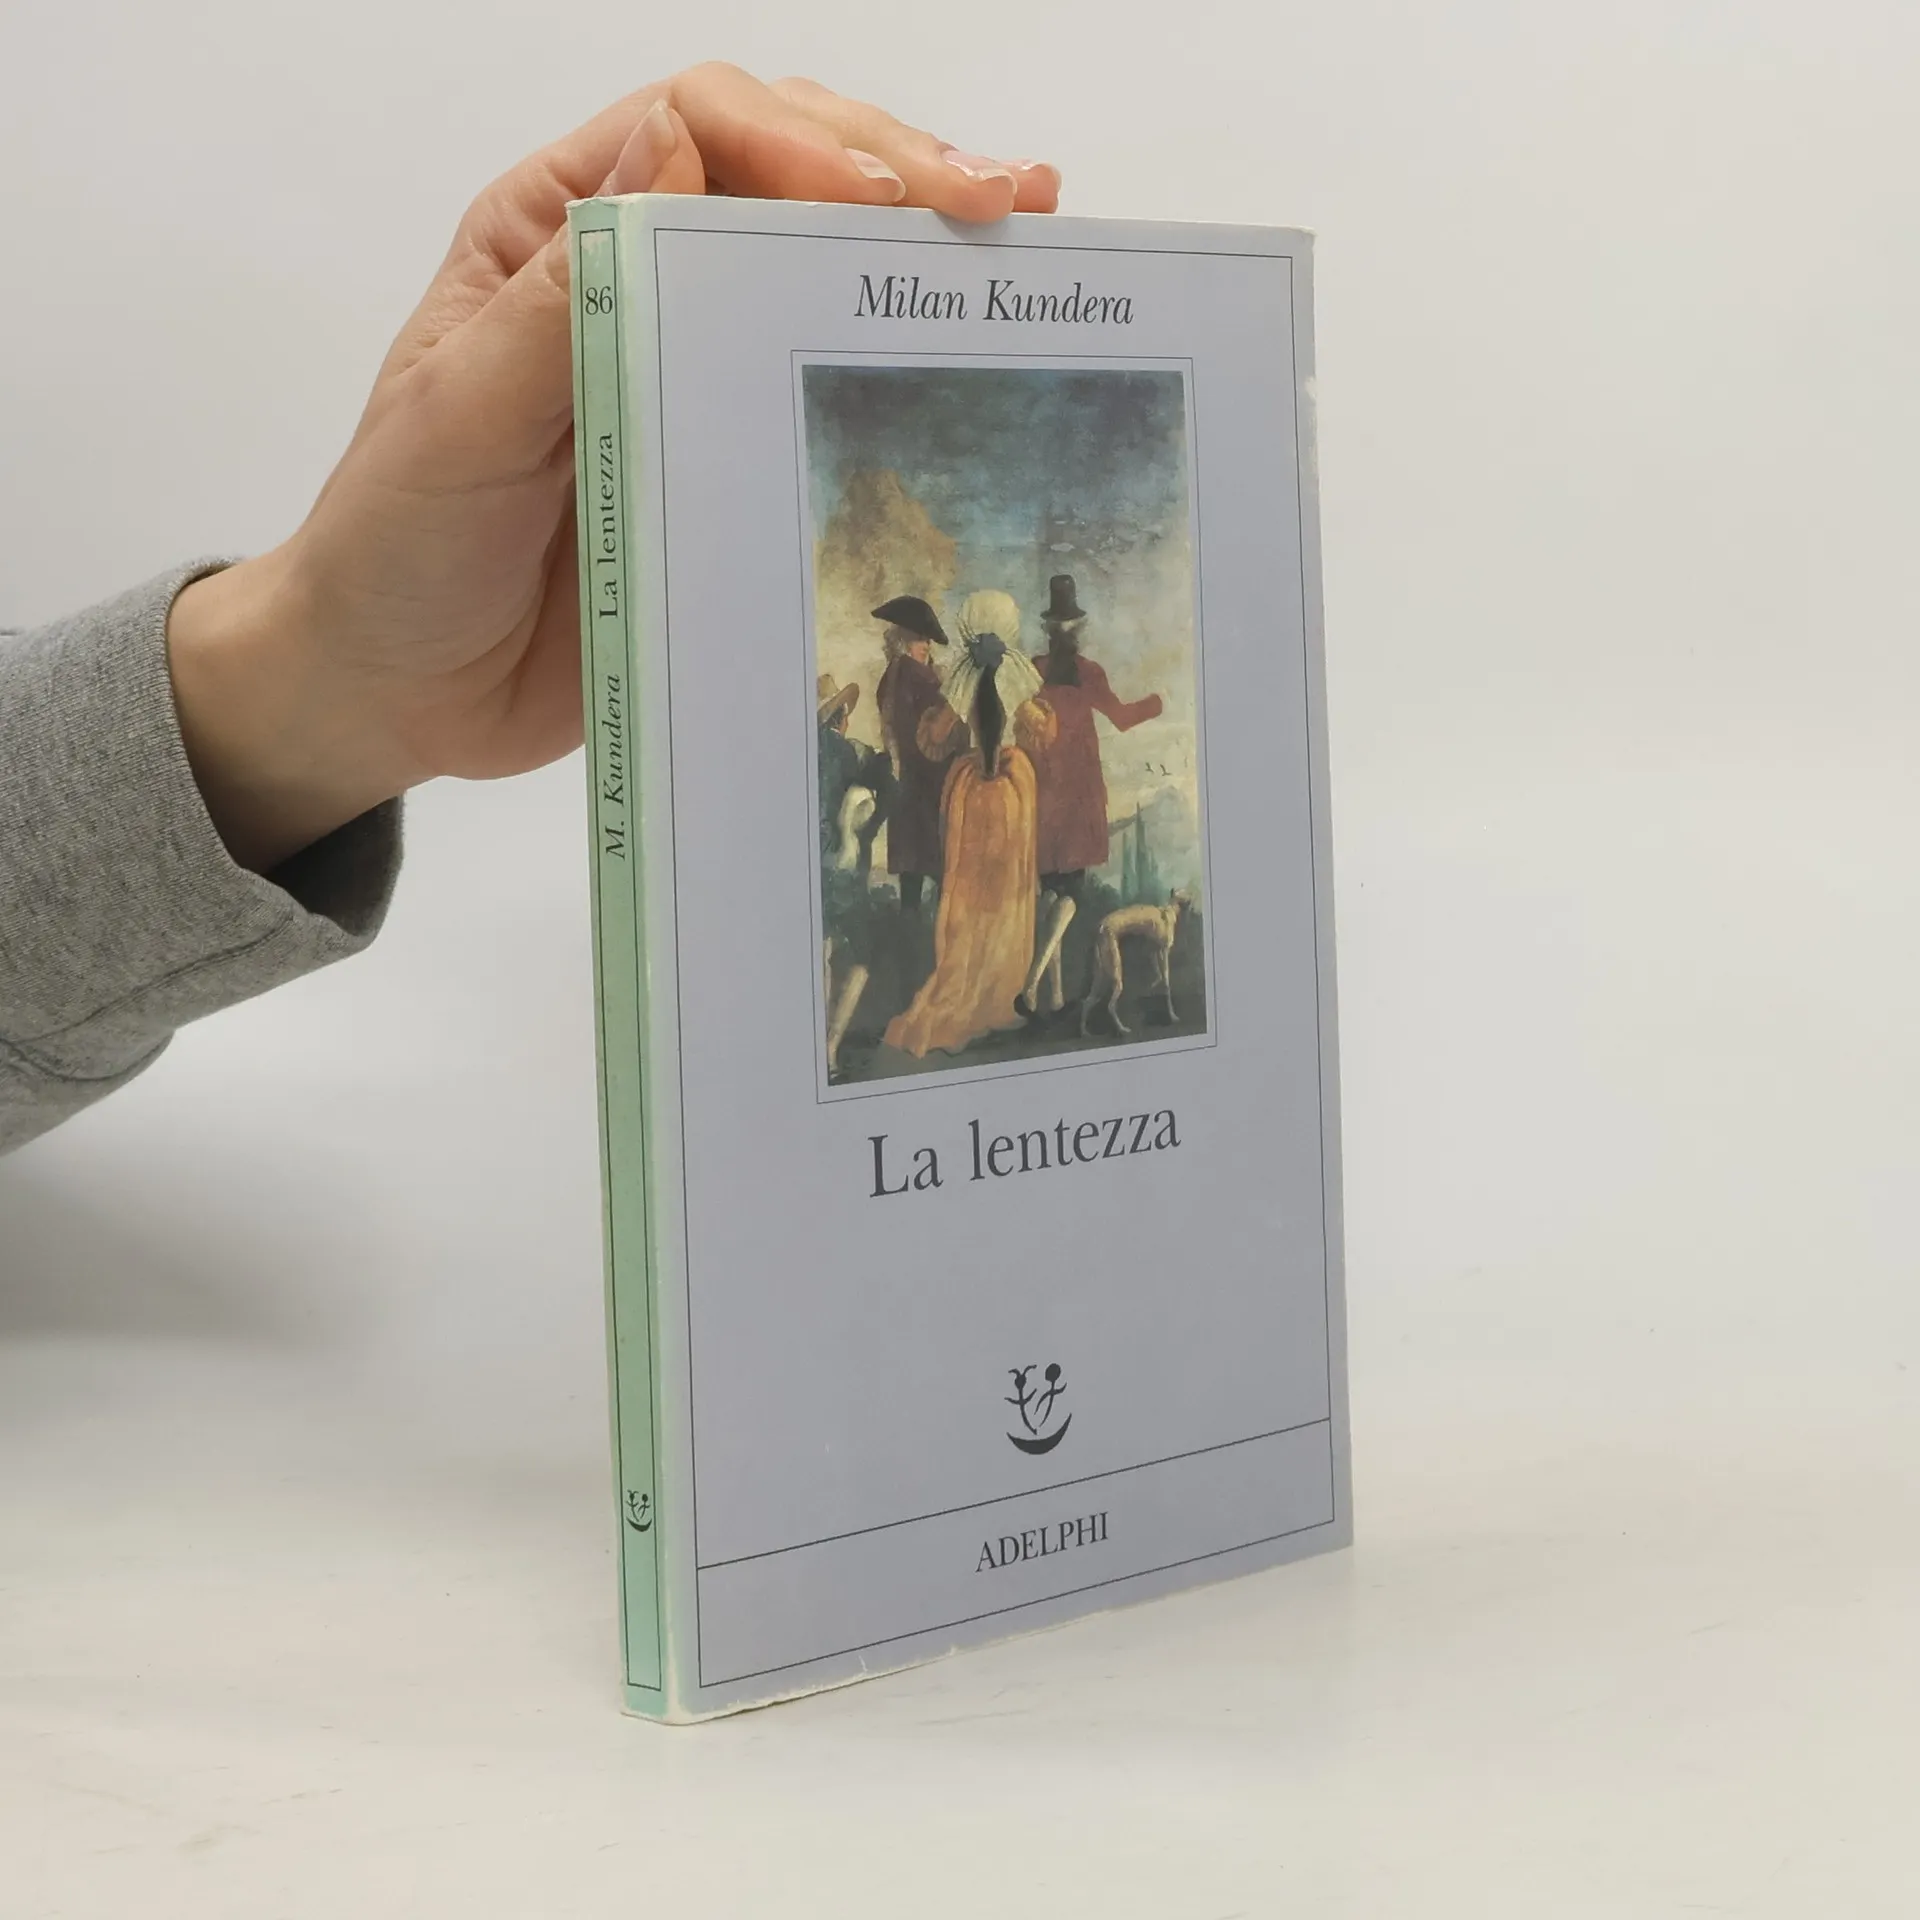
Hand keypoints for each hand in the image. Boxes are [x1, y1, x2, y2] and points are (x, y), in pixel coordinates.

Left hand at [168, 67, 1059, 870]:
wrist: (399, 691)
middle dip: (901, 168)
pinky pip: (822, 391)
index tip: (886, 202)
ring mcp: (688, 366)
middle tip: (1010, 198)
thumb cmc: (396, 548)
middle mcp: (633, 278)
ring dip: (921, 249)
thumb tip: (673, 154)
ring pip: (818, 269)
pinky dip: (898, 363)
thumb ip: (558, 302)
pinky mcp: (725, 456)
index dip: (802, 142)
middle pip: (784, 172)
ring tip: (1026, 241)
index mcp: (556, 235)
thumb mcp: (457, 421)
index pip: (696, 127)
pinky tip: (968, 355)